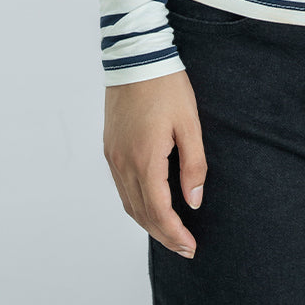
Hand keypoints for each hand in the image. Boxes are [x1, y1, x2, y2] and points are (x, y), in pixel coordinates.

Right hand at [103, 69, 206, 257]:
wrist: (136, 57)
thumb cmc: (167, 86)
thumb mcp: (189, 124)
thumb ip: (193, 165)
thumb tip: (194, 202)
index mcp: (145, 159)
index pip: (158, 211)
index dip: (175, 234)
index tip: (190, 247)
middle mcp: (124, 163)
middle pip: (141, 214)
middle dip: (163, 235)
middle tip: (185, 247)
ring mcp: (113, 156)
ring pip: (128, 203)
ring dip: (149, 222)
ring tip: (170, 233)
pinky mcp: (110, 148)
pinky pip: (122, 187)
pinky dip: (137, 204)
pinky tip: (151, 205)